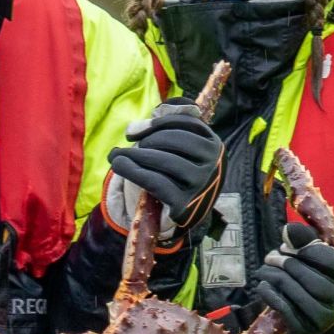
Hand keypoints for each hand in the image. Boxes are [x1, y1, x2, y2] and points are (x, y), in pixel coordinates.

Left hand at [107, 100, 223, 235]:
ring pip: (165, 160)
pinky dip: (133, 171)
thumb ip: (169, 123)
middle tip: (132, 146)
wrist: (189, 211)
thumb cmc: (181, 172)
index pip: (186, 122)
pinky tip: (119, 165)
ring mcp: (201, 185)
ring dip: (136, 154)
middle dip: (148, 139)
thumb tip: (141, 123)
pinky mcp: (184, 205)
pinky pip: (155, 182)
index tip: (135, 131)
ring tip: (118, 155)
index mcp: (214, 145)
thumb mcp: (184, 146)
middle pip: (175, 139)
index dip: (158, 122)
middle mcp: (213, 164)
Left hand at [250, 224, 333, 333]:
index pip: (329, 261)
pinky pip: (287, 312)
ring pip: (299, 295)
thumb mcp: (323, 252)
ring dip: (276, 279)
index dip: (305, 250)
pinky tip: (263, 285)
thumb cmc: (324, 274)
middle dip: (287, 265)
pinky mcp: (309, 330)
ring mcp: (326, 317)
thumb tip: (286, 231)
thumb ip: (307, 238)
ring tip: (264, 269)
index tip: (287, 245)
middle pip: (312, 280)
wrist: (327, 308)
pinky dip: (272, 297)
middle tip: (271, 256)